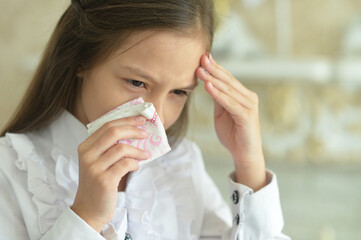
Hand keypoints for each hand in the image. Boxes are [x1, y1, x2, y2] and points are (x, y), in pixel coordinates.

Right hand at [71, 116, 148, 231]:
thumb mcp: (97, 162)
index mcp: (85, 147)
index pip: (106, 126)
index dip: (126, 120)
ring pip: (122, 148)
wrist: (88, 210)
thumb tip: (135, 132)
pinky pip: (126, 164)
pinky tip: (136, 166)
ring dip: (137, 150)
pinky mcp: (104, 180)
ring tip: (144, 155)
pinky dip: (135, 163)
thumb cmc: (97, 183)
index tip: (140, 119)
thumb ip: (109, 148)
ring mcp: (94, 168)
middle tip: (145, 133)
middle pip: (113, 132)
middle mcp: (87, 155)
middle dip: (133, 129)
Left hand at [196, 53, 266, 190]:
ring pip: (229, 90)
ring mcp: (249, 107)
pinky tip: (208, 86)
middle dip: (213, 69)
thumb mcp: (222, 112)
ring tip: (200, 70)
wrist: (243, 154)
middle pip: (228, 80)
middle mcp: (248, 98)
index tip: (203, 57)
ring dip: (213, 79)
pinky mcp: (247, 117)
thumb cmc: (232, 133)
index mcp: (242, 95)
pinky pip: (230, 103)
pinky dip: (218, 94)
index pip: (227, 78)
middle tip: (201, 58)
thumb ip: (218, 98)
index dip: (215, 67)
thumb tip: (209, 82)